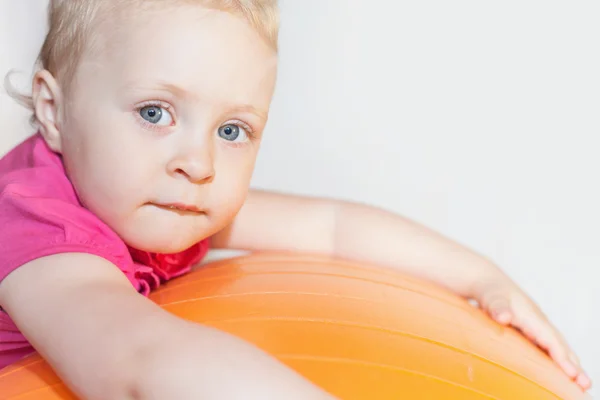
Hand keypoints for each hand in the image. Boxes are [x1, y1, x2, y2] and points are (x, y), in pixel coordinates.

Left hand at [473, 277, 590, 390]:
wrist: (488, 282)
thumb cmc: (490, 291)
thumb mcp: (492, 298)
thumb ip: (497, 307)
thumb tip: (504, 317)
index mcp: (532, 316)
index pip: (550, 339)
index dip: (561, 357)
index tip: (572, 373)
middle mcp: (538, 322)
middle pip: (559, 344)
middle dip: (572, 364)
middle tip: (585, 384)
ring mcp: (536, 326)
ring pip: (555, 346)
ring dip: (568, 364)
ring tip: (580, 383)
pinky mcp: (530, 330)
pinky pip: (546, 346)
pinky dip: (556, 359)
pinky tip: (558, 372)